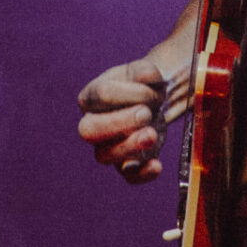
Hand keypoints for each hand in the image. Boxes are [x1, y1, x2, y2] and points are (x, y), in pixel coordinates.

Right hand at [77, 59, 172, 184]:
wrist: (155, 100)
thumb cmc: (143, 84)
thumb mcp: (144, 71)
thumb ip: (145, 71)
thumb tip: (147, 76)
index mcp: (92, 96)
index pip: (100, 95)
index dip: (128, 94)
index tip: (152, 93)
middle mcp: (93, 123)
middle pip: (89, 131)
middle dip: (119, 123)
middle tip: (146, 114)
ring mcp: (107, 145)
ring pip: (104, 156)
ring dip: (130, 147)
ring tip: (152, 134)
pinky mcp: (126, 163)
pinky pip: (127, 176)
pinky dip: (142, 173)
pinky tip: (156, 164)